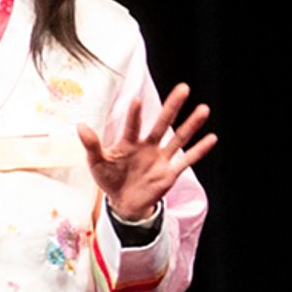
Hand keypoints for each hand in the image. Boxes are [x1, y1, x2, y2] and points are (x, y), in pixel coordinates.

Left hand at [79, 82, 217, 222]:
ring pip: (179, 138)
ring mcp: (161, 159)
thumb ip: (91, 145)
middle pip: (163, 123)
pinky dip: (199, 150)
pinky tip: (211, 138)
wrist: (124, 203)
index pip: (133, 126)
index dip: (135, 115)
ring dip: (191, 125)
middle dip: (173, 106)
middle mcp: (148, 147)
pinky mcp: (170, 173)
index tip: (137, 100)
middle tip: (183, 88)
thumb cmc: (109, 179)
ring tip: (203, 109)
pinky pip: (187, 160)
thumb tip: (80, 125)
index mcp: (129, 143)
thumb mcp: (96, 162)